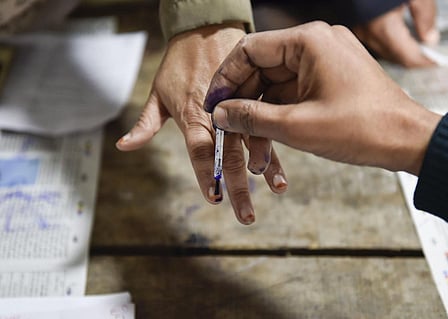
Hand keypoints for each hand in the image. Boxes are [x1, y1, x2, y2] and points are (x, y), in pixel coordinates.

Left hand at [116, 23, 287, 224]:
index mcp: (193, 115)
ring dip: (265, 167)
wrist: (205, 26)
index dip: (206, 176)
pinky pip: (267, 122)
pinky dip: (275, 144)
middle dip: (236, 187)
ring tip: (276, 189)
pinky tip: (282, 160)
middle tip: (245, 215)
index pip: (200, 151)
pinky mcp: (255, 97)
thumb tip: (124, 147)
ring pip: (254, 140)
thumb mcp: (158, 92)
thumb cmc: (178, 61)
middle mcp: (218, 114)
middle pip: (228, 156)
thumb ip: (145, 123)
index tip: (213, 198)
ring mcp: (239, 105)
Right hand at [205, 22, 441, 175]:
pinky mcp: (330, 79)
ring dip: (263, 117)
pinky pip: (294, 93)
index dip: (225, 79)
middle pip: (262, 69)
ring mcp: (325, 61)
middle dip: (244, 104)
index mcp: (308, 42)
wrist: (409, 141)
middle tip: (229, 131)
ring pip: (277, 86)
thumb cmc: (362, 129)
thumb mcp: (297, 126)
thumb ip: (251, 117)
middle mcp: (316, 44)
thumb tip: (220, 114)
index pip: (249, 51)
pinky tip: (271, 143)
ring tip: (254, 153)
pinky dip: (281, 116)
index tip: (213, 106)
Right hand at [353, 0, 437, 67]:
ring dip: (399, 50)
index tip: (435, 59)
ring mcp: (358, 31)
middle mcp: (368, 35)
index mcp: (384, 29)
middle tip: (427, 50)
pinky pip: (373, 41)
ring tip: (414, 42)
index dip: (425, 61)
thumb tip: (429, 38)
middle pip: (394, 58)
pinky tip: (396, 32)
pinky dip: (387, 41)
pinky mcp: (353, 25)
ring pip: (382, 51)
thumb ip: (425, 16)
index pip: (409, 58)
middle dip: (412, 57)